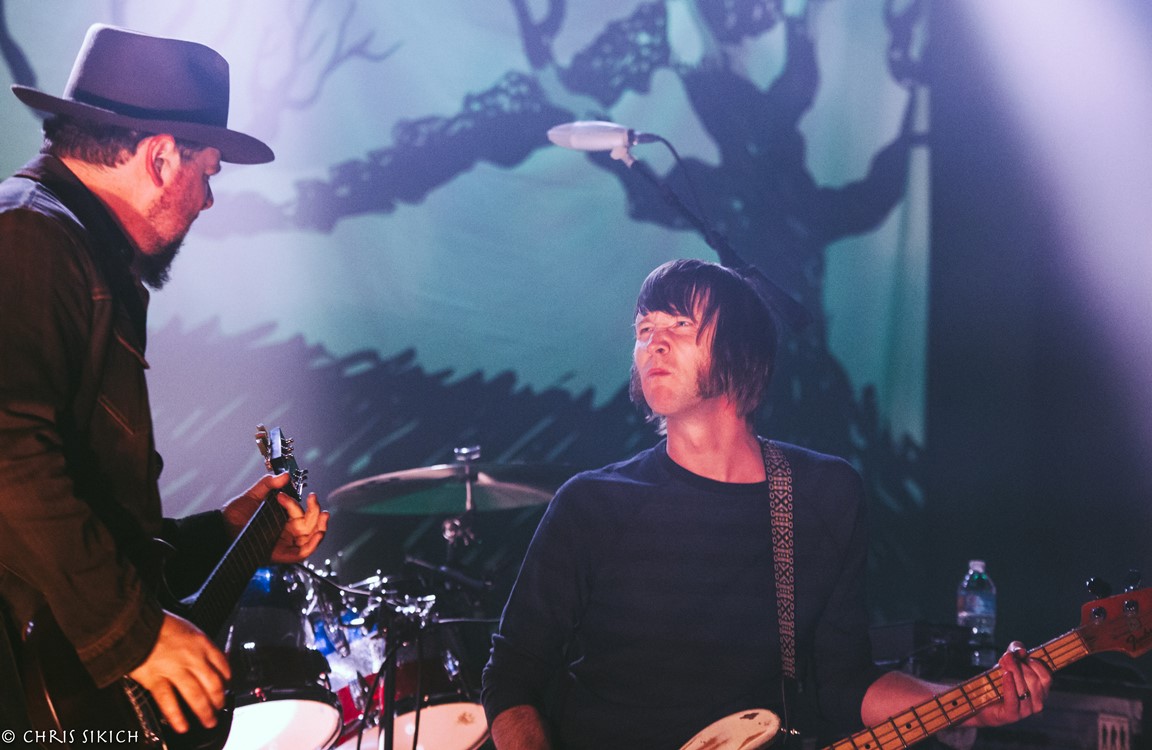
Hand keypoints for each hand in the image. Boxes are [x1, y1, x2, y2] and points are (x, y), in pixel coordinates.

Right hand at [128, 612, 230, 732]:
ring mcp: (174, 669)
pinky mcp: (155, 679)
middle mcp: (192, 657)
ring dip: (204, 712)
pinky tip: (182, 725)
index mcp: (201, 643)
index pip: (222, 665)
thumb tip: (210, 659)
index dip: (227, 680)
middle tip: (219, 709)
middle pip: (212, 684)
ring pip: (195, 695)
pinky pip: (169, 701)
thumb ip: (199, 645)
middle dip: (218, 700)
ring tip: (208, 721)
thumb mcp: (187, 628)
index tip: (226, 687)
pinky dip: (177, 716)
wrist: (134, 623)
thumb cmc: (158, 624)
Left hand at [222, 472, 328, 562]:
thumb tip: (285, 475)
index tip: (282, 495)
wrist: (221, 528)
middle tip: (313, 499)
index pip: (299, 511)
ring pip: (310, 538)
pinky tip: (318, 535)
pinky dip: (311, 546)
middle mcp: (286, 531)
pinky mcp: (280, 554)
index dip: (295, 503)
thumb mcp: (253, 495)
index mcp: (283, 518)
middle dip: (317, 512)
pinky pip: (300, 553)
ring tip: (324, 515)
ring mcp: (284, 543)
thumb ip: (268, 483)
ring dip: (320, 528)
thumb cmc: (235, 514)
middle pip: (310, 524)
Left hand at [970, 642, 1052, 726]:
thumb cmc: (999, 681)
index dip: (1035, 664)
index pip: (1047, 677)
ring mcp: (1026, 711)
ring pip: (1024, 688)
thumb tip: (1021, 650)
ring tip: (1004, 662)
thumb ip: (1015, 651)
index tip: (1023, 656)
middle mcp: (1038, 703)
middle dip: (1020, 666)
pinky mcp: (1012, 715)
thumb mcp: (1008, 662)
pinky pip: (1013, 698)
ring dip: (1013, 672)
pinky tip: (1005, 674)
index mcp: (1042, 691)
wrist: (982, 700)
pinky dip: (1009, 684)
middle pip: (1034, 680)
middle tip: (1007, 658)